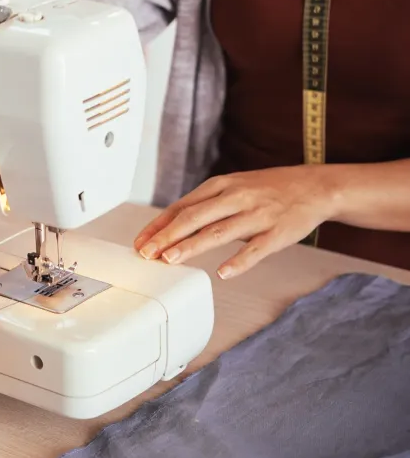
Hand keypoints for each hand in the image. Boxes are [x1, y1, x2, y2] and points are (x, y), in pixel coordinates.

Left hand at [133, 166, 338, 278]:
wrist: (316, 186)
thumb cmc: (268, 189)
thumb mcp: (232, 187)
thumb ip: (204, 205)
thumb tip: (170, 226)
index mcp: (221, 185)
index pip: (182, 206)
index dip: (158, 225)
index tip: (140, 242)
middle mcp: (236, 197)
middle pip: (194, 217)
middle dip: (167, 236)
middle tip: (147, 253)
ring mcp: (257, 215)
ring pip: (219, 231)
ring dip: (192, 246)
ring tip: (170, 259)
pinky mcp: (278, 232)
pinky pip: (256, 249)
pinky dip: (239, 261)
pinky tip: (223, 272)